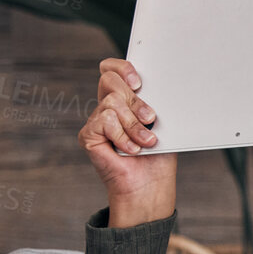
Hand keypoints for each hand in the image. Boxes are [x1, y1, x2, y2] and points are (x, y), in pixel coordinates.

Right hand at [80, 57, 176, 224]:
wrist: (150, 185)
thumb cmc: (159, 156)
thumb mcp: (162, 123)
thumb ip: (153, 102)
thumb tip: (159, 87)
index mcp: (124, 101)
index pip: (111, 70)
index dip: (122, 68)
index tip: (139, 82)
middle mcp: (107, 108)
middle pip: (110, 81)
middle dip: (135, 99)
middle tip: (151, 118)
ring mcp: (96, 122)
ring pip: (112, 102)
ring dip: (135, 124)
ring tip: (147, 141)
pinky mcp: (89, 136)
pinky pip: (105, 121)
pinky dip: (123, 136)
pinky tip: (132, 149)